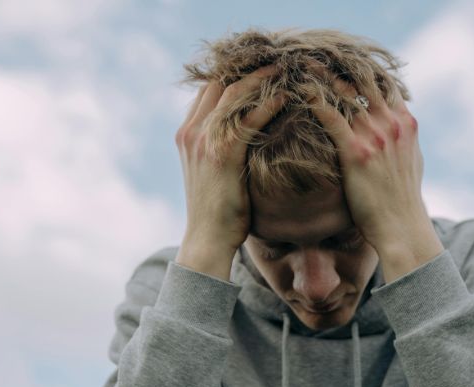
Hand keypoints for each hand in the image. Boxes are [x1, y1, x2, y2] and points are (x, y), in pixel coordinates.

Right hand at [174, 66, 283, 278]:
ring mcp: (204, 140)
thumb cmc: (218, 211)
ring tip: (285, 68)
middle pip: (219, 82)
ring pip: (234, 92)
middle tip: (277, 60)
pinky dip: (268, 102)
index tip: (260, 66)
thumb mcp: (214, 173)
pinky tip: (287, 95)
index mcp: (187, 134)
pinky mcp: (223, 153)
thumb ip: (222, 148)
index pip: (208, 90)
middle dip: (248, 68)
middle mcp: (192, 131)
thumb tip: (247, 135)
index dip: (233, 74)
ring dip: (261, 77)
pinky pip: (248, 117)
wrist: (207, 240)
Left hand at [308, 70, 443, 279]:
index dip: (359, 68)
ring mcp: (375, 135)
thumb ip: (403, 139)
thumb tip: (398, 126)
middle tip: (312, 55)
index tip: (338, 60)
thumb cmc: (402, 200)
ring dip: (320, 75)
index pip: (383, 82)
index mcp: (405, 122)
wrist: (402, 228)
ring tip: (297, 65)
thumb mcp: (412, 161)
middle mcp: (392, 122)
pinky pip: (329, 114)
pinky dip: (311, 98)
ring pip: (343, 90)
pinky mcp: (356, 151)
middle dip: (337, 64)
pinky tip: (295, 91)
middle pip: (363, 78)